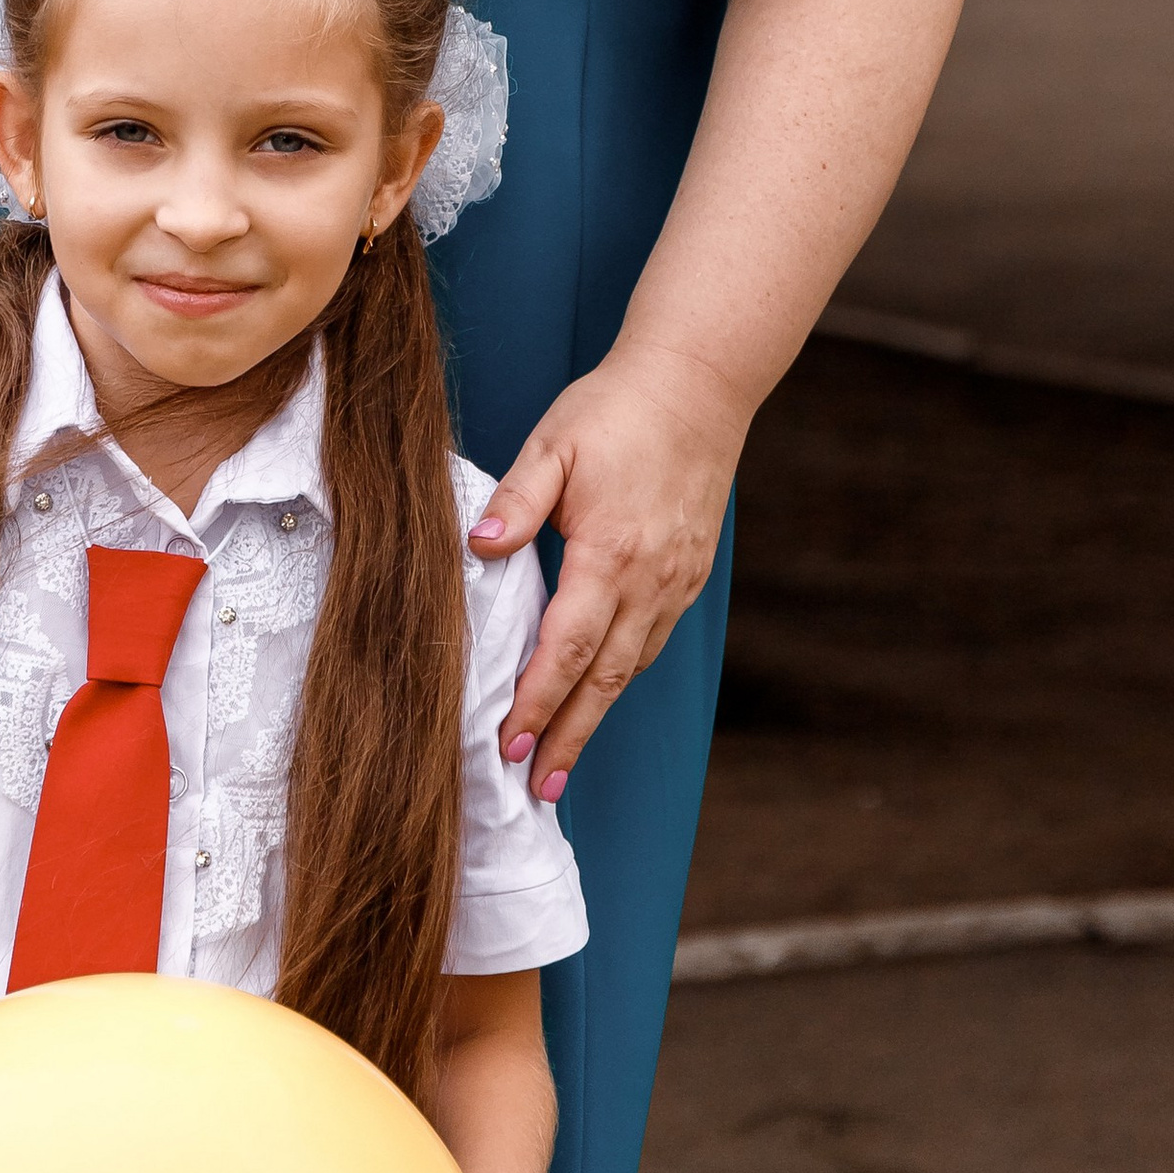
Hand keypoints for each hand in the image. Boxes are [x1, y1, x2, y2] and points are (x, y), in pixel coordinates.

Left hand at [470, 343, 747, 800]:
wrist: (698, 383)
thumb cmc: (616, 408)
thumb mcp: (553, 444)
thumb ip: (516, 502)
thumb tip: (475, 548)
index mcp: (610, 554)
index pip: (565, 649)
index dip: (537, 703)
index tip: (510, 747)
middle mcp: (650, 581)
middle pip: (603, 680)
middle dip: (568, 737)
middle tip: (537, 789)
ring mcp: (675, 582)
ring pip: (630, 668)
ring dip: (595, 716)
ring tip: (562, 759)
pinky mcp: (688, 574)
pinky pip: (651, 641)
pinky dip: (621, 676)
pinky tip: (599, 693)